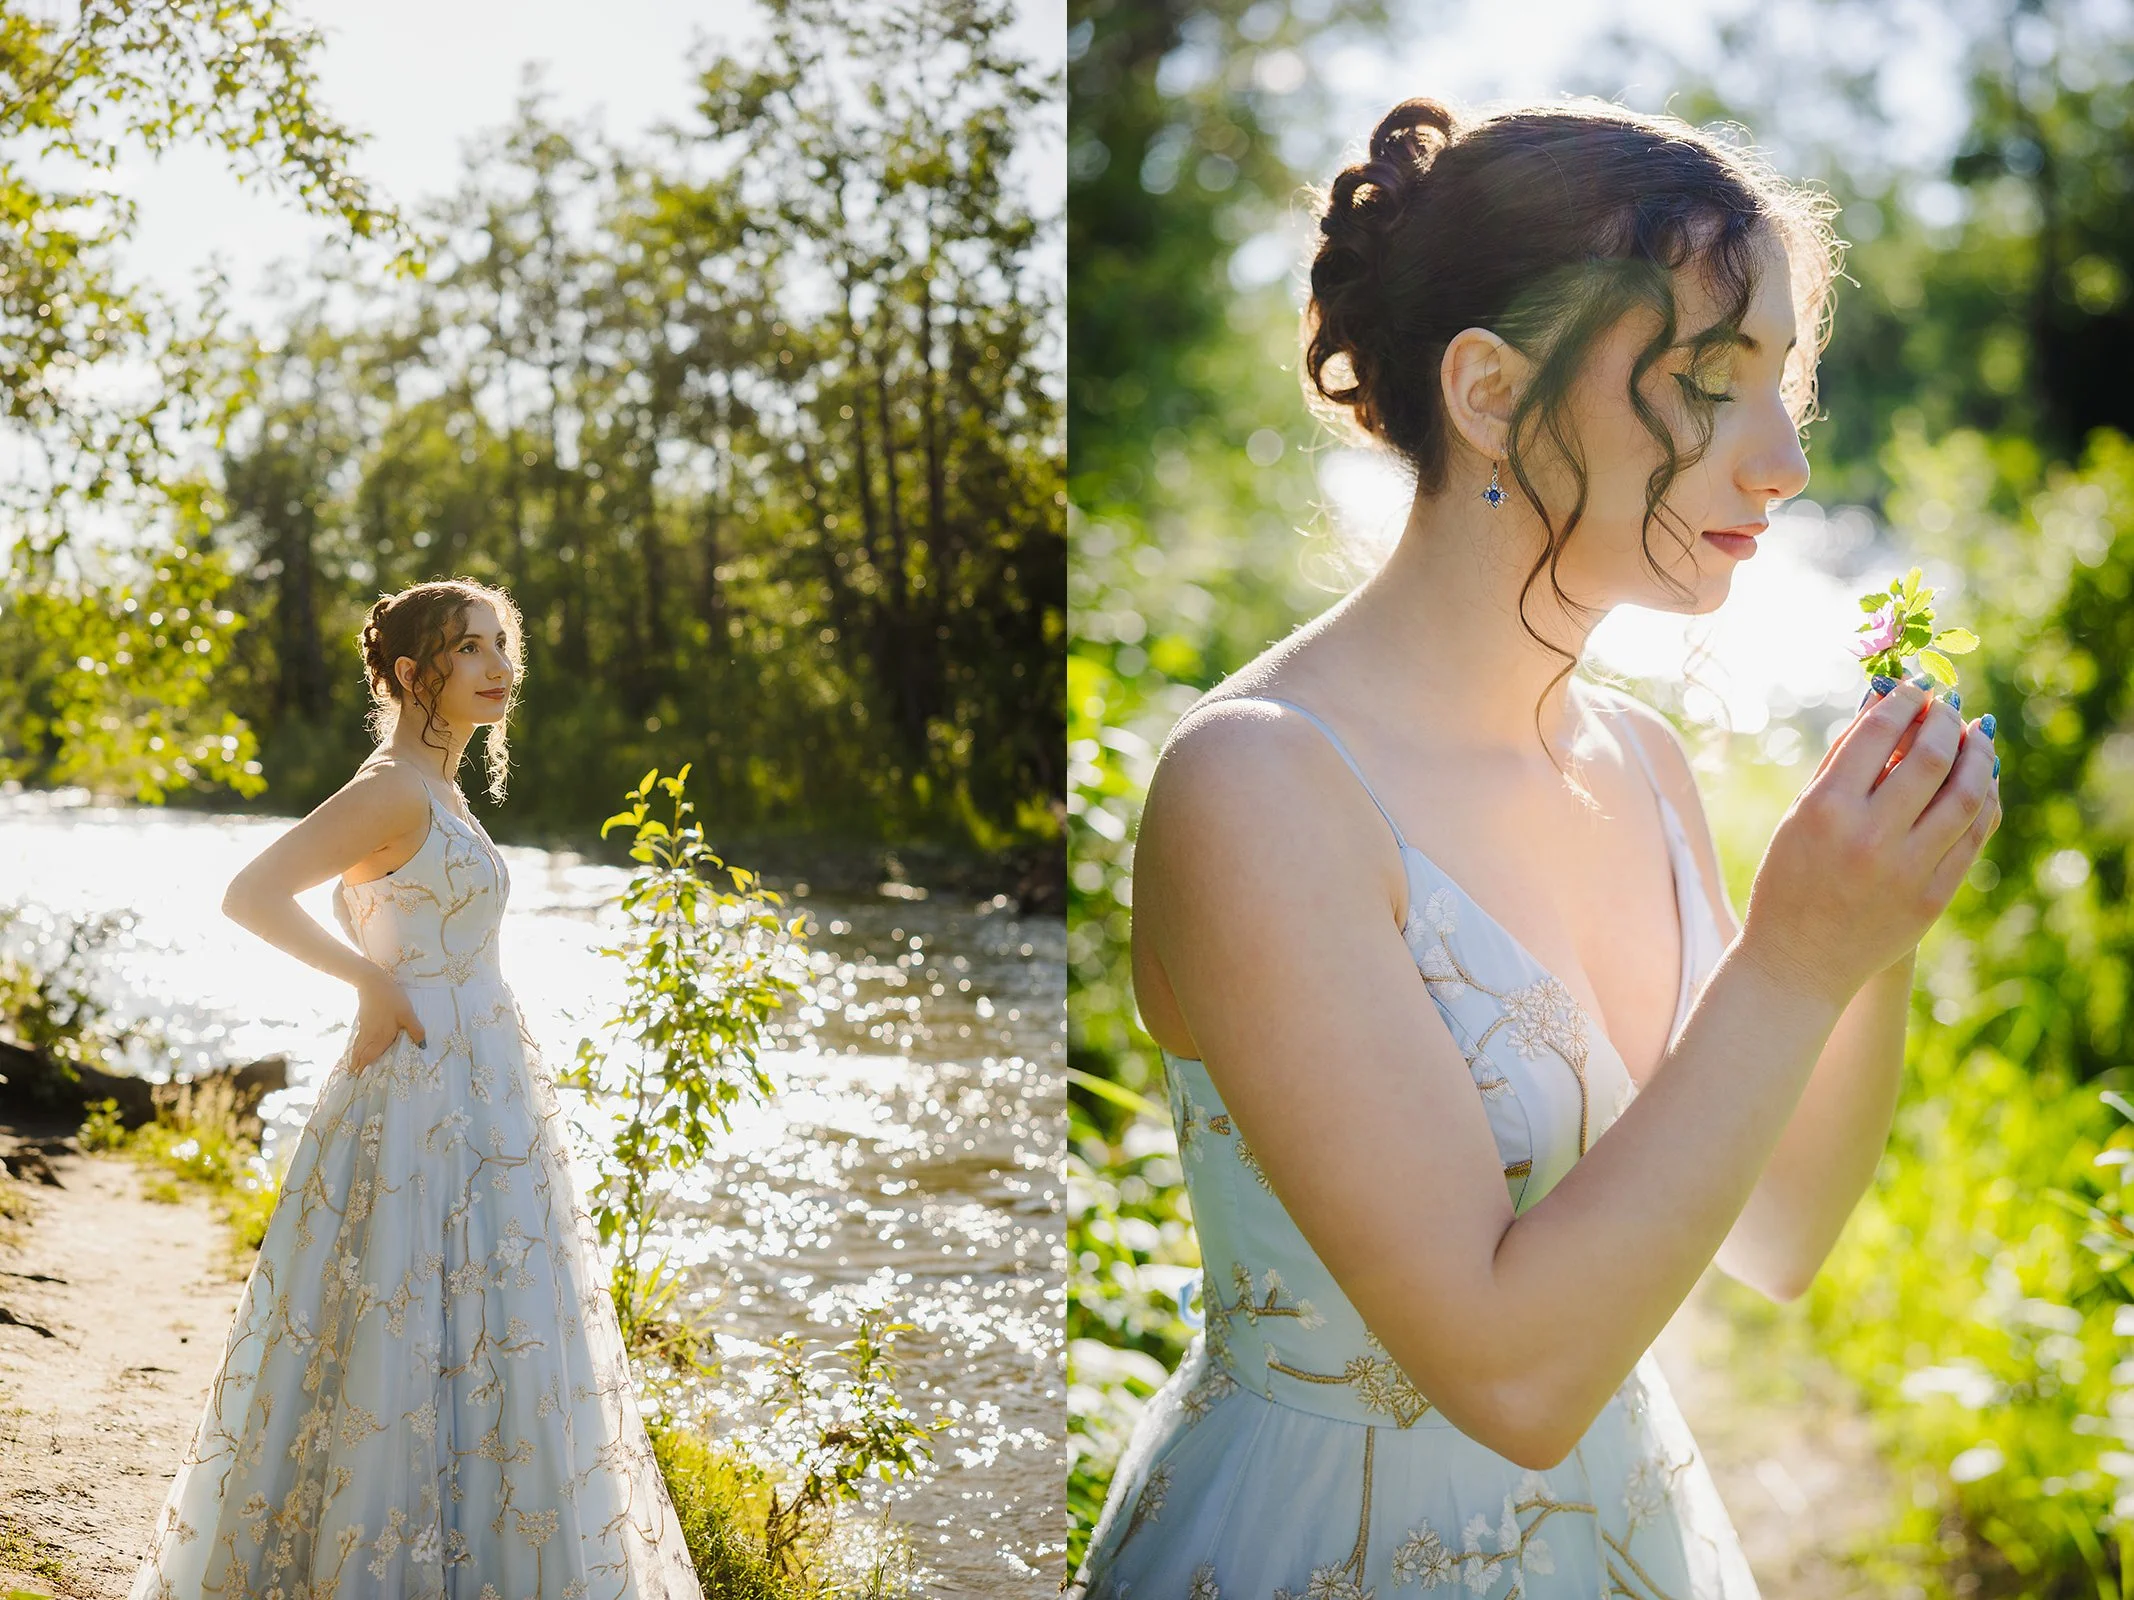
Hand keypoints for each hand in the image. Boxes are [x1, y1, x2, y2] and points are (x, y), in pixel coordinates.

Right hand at [350, 968, 425, 1071]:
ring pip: (358, 1047)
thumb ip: (415, 1030)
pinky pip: (358, 1039)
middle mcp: (370, 1035)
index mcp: (381, 1036)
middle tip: (354, 1077)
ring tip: (353, 1067)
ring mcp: (365, 1028)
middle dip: (357, 1066)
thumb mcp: (407, 1014)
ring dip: (356, 1057)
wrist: (372, 982)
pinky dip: (357, 1047)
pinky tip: (359, 1047)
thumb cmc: (391, 998)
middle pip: (360, 1054)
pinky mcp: (363, 1021)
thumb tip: (422, 1046)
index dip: (364, 1068)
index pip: (370, 1057)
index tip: (359, 1079)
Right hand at [1739, 678, 2000, 1004]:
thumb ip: (1840, 762)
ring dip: (1978, 754)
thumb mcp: (1799, 817)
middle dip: (1945, 720)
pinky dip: (1985, 798)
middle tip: (1948, 704)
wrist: (1797, 963)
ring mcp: (1907, 870)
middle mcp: (1868, 837)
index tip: (1915, 687)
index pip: (1877, 735)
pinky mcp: (1933, 897)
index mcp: (1824, 811)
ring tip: (1976, 733)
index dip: (1903, 701)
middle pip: (1930, 758)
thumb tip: (1882, 707)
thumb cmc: (1789, 881)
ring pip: (1965, 795)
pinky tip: (1981, 778)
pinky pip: (1975, 836)